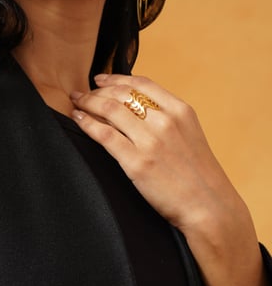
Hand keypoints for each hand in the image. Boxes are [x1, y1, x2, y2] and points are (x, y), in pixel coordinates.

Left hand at [69, 74, 271, 285]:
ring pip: (110, 110)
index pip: (142, 84)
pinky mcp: (136, 162)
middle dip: (97, 91)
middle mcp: (165, 120)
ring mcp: (150, 141)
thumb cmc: (198, 178)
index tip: (100, 79)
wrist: (208, 206)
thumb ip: (169, 122)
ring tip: (76, 103)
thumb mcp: (190, 137)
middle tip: (82, 93)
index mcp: (180, 111)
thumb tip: (141, 114)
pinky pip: (104, 135)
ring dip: (88, 103)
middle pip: (122, 94)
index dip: (116, 78)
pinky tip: (78, 120)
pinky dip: (87, 123)